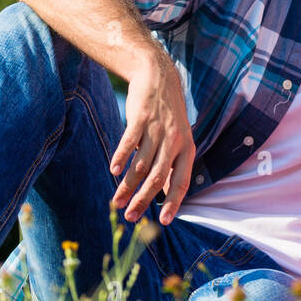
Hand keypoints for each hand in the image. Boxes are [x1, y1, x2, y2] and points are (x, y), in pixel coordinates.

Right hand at [109, 46, 195, 226]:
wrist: (159, 77)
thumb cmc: (167, 115)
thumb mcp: (178, 138)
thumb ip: (171, 164)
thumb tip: (165, 193)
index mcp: (187, 148)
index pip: (183, 181)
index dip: (174, 202)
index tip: (165, 222)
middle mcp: (174, 140)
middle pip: (159, 177)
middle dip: (144, 200)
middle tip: (130, 217)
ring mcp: (158, 128)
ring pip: (141, 164)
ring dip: (128, 185)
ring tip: (116, 201)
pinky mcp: (141, 118)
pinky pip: (130, 142)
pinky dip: (121, 157)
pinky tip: (113, 170)